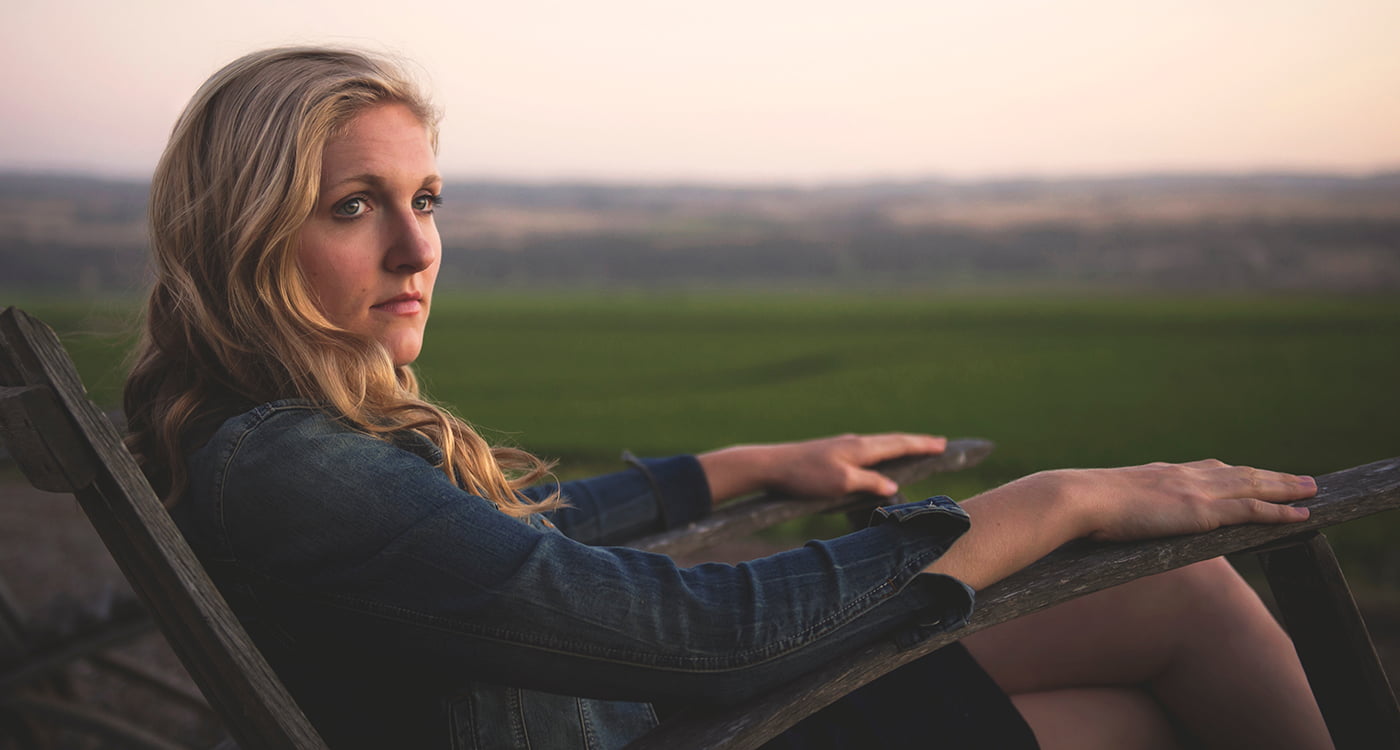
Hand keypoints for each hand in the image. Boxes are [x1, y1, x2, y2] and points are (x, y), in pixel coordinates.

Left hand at [697, 433, 945, 503]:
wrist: (770, 466)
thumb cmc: (805, 476)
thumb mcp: (841, 484)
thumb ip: (870, 484)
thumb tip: (892, 487)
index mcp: (861, 448)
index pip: (899, 444)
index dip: (922, 445)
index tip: (944, 444)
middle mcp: (854, 443)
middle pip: (892, 441)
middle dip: (916, 443)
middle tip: (939, 443)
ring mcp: (841, 446)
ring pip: (878, 445)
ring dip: (898, 446)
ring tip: (914, 448)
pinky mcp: (830, 453)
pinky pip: (866, 451)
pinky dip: (881, 452)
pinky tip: (876, 458)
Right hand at [1057, 459, 1315, 542]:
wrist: (1078, 498)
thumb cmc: (1078, 507)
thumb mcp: (1101, 506)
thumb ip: (1114, 511)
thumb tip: (1103, 525)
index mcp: (1159, 474)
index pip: (1205, 470)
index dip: (1232, 473)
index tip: (1249, 473)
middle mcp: (1182, 476)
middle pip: (1237, 473)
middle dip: (1269, 476)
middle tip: (1298, 479)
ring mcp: (1194, 491)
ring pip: (1253, 486)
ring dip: (1285, 487)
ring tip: (1311, 490)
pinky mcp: (1201, 510)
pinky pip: (1250, 510)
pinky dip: (1278, 511)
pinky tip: (1299, 514)